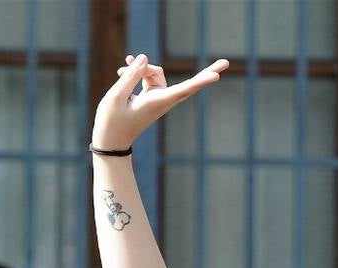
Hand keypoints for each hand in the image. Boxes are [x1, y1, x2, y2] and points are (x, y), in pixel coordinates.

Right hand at [92, 54, 229, 149]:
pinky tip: (122, 68)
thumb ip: (131, 76)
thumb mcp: (116, 96)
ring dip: (140, 69)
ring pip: (156, 72)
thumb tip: (145, 58)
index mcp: (157, 102)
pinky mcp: (153, 95)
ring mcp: (159, 97)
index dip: (199, 82)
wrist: (111, 140)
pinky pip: (149, 76)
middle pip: (189, 84)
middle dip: (206, 73)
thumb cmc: (112, 122)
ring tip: (119, 71)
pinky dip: (137, 72)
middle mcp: (163, 99)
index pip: (183, 90)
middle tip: (226, 62)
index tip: (217, 77)